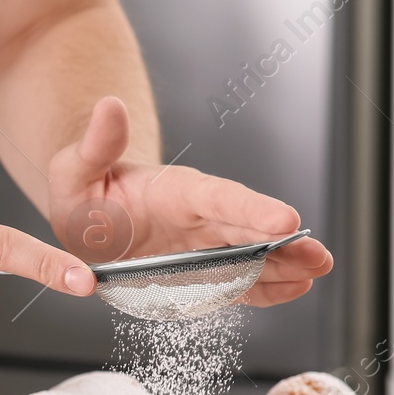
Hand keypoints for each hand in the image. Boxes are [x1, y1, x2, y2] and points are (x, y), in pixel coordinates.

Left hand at [46, 97, 333, 306]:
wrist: (88, 216)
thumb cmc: (83, 190)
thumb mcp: (75, 168)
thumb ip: (95, 144)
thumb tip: (108, 105)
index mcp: (176, 190)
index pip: (219, 198)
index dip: (252, 210)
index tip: (286, 220)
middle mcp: (199, 216)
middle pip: (247, 229)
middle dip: (285, 244)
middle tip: (319, 256)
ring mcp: (205, 244)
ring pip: (251, 255)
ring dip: (286, 265)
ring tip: (318, 271)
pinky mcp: (202, 270)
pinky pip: (237, 280)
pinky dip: (265, 287)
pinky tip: (295, 289)